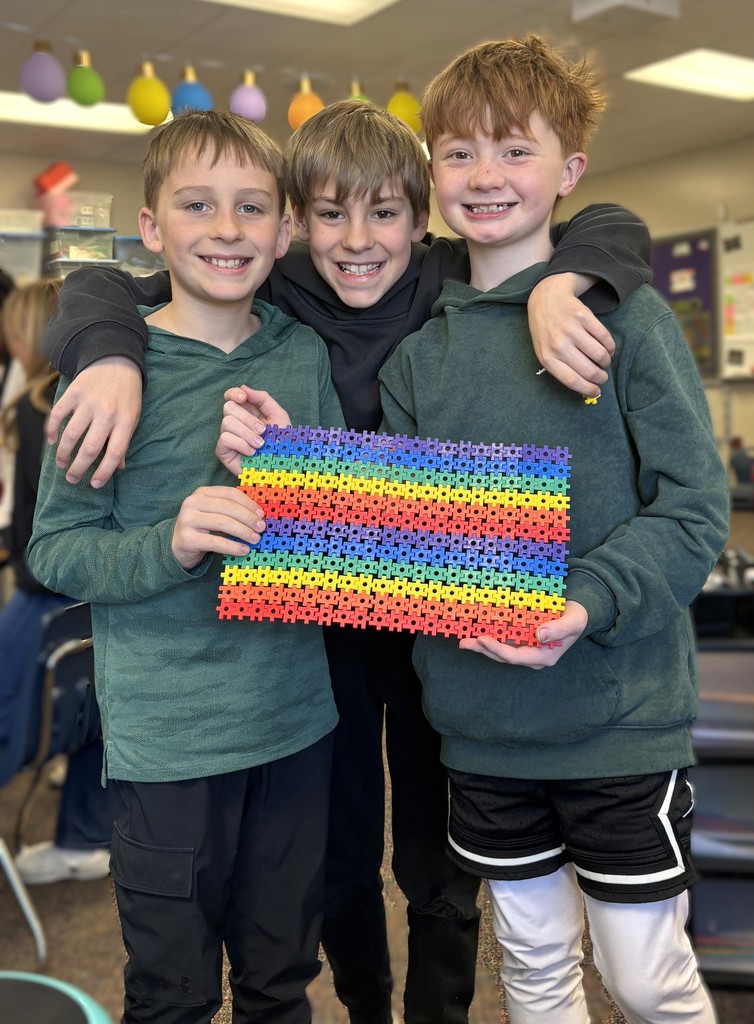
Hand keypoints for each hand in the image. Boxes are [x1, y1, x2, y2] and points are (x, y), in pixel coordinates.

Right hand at [47, 357, 141, 487]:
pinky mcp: (73, 392)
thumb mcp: (133, 417)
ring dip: (63, 453)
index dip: (104, 472)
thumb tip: (118, 467)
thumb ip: (124, 440)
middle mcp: (107, 413)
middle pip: (90, 448)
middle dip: (78, 468)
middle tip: (71, 479)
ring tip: (61, 463)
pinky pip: (58, 414)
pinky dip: (51, 429)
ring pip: (71, 434)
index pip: (114, 453)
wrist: (116, 361)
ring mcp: (88, 402)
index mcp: (125, 421)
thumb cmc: (126, 395)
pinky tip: (51, 441)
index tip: (94, 484)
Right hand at [172, 485, 266, 569]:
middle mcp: (192, 503)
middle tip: (261, 528)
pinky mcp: (187, 538)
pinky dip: (233, 546)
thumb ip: (232, 511)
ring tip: (255, 539)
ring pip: (223, 523)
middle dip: (248, 518)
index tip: (261, 514)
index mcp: (202, 493)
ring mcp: (188, 520)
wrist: (177, 546)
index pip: (229, 493)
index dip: (248, 503)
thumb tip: (259, 516)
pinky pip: (216, 542)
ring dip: (243, 532)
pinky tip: (244, 550)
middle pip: (227, 507)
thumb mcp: (215, 514)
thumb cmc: (203, 529)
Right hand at [216, 385, 290, 476]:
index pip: (231, 396)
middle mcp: (235, 423)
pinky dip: (241, 444)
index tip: (244, 398)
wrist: (284, 466)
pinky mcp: (223, 452)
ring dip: (247, 433)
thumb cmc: (282, 442)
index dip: (234, 393)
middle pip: (228, 407)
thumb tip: (243, 387)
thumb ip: (262, 399)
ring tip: (260, 444)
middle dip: (247, 418)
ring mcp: (228, 437)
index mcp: (247, 412)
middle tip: (262, 431)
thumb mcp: (278, 415)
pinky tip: (252, 452)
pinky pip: (224, 439)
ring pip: (226, 423)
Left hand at [459, 601, 587, 667]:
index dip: (497, 649)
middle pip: (503, 656)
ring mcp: (526, 648)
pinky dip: (490, 636)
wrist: (578, 613)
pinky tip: (475, 631)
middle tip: (464, 643)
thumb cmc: (577, 618)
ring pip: (500, 649)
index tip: (482, 639)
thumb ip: (558, 629)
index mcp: (543, 656)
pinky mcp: (521, 638)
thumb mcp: (573, 622)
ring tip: (464, 640)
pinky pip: (503, 639)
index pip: (515, 657)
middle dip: (483, 649)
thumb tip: (539, 635)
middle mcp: (532, 655)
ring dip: (482, 645)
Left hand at [528, 274, 614, 397]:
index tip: (597, 391)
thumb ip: (561, 368)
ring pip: (600, 354)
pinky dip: (609, 346)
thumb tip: (585, 387)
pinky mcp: (584, 316)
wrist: (546, 299)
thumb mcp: (545, 351)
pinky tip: (606, 347)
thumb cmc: (546, 331)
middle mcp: (559, 344)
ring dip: (606, 361)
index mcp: (547, 357)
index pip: (572, 380)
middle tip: (603, 377)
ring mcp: (571, 329)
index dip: (588, 389)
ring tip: (603, 360)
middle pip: (589, 370)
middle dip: (601, 377)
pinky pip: (604, 337)